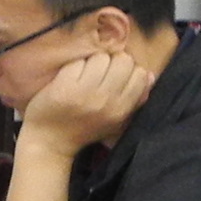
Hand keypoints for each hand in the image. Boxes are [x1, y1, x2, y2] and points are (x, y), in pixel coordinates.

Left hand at [17, 47, 153, 158]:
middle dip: (113, 62)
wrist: (49, 143)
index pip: (141, 73)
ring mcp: (85, 94)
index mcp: (121, 110)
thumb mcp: (115, 119)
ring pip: (102, 57)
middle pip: (123, 60)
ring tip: (84, 77)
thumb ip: (135, 99)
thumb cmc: (84, 128)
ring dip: (93, 62)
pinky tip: (70, 79)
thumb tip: (151, 76)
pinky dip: (74, 66)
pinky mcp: (64, 88)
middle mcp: (106, 102)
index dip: (128, 70)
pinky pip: (79, 62)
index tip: (115, 78)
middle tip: (99, 75)